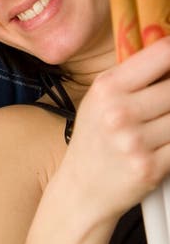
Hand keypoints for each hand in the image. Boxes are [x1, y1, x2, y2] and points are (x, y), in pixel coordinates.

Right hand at [62, 36, 169, 220]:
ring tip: (159, 124)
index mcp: (107, 88)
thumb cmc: (95, 140)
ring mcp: (135, 142)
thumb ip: (135, 74)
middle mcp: (119, 113)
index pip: (163, 53)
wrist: (81, 190)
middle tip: (162, 105)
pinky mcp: (150, 167)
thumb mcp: (101, 99)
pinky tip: (161, 144)